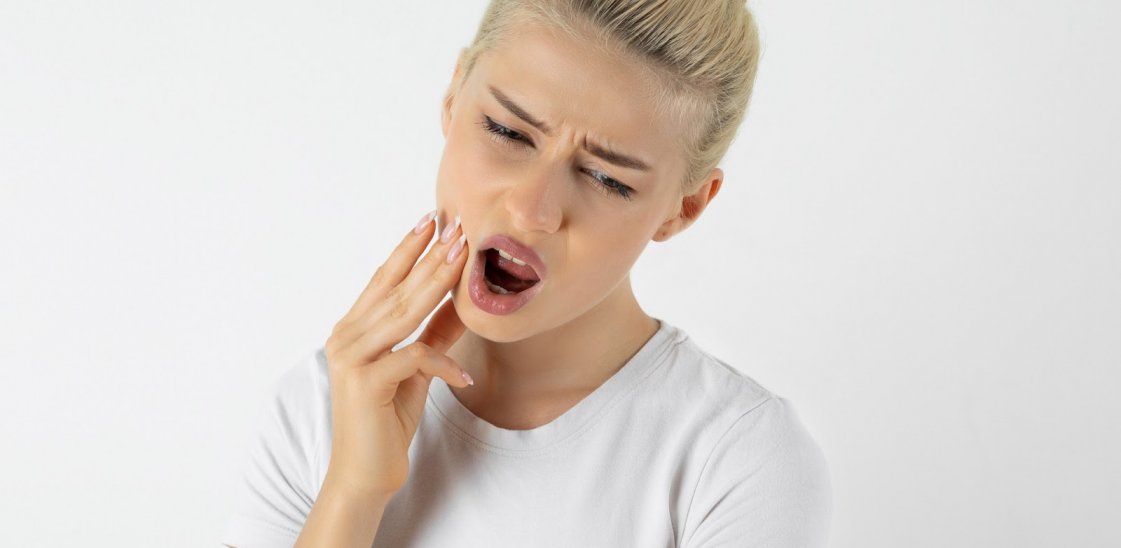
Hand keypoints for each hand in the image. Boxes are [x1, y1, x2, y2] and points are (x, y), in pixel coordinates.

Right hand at [322, 211, 471, 500]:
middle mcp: (346, 337)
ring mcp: (352, 358)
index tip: (435, 220)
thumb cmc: (386, 419)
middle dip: (430, 257)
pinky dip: (442, 362)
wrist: (364, 472)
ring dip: (437, 285)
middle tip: (458, 228)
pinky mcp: (366, 383)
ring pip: (403, 314)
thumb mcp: (416, 370)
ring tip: (464, 262)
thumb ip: (434, 333)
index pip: (384, 279)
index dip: (409, 249)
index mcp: (353, 329)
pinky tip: (464, 374)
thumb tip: (461, 301)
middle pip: (396, 289)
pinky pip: (413, 358)